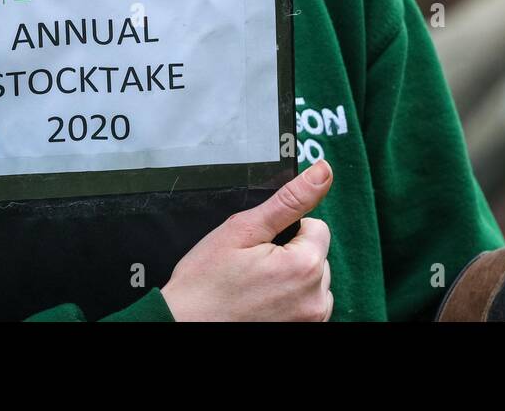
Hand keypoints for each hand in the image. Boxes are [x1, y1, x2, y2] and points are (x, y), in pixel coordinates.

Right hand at [160, 159, 333, 320]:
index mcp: (305, 266)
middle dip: (289, 256)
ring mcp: (311, 321)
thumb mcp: (243, 229)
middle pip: (316, 256)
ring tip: (255, 289)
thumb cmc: (205, 283)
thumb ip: (290, 199)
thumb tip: (323, 170)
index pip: (316, 228)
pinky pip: (307, 306)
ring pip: (312, 282)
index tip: (258, 248)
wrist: (181, 326)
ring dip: (291, 280)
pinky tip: (262, 304)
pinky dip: (290, 302)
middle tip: (252, 269)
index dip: (285, 231)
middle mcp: (315, 299)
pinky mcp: (303, 333)